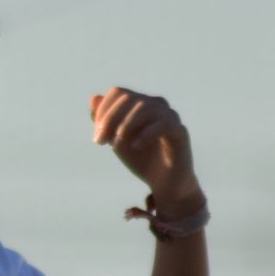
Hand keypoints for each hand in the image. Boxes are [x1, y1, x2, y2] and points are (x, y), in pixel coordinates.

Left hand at [90, 87, 201, 207]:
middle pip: (129, 98)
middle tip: (101, 142)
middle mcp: (156, 105)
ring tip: (116, 146)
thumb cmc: (141, 159)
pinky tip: (135, 146)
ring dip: (126, 126)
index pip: (119, 93)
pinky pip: (163, 124)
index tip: (97, 137)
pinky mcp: (180, 131)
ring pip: (145, 107)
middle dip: (110, 119)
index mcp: (140, 104)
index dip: (103, 111)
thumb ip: (104, 120)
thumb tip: (94, 98)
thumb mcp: (116, 140)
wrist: (164, 183)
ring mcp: (169, 116)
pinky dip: (146, 134)